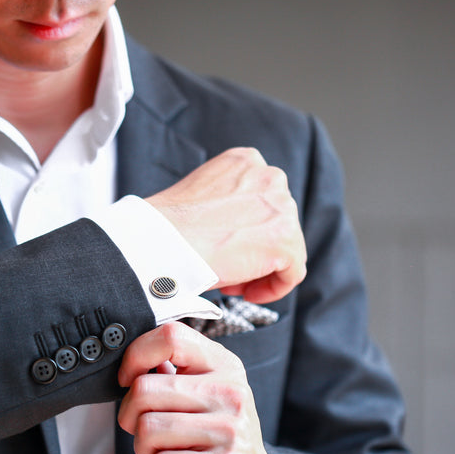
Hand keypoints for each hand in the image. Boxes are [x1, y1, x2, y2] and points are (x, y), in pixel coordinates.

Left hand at [117, 322, 282, 453]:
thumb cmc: (216, 438)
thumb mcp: (206, 393)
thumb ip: (175, 371)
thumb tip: (129, 361)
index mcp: (225, 366)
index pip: (171, 336)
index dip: (136, 356)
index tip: (128, 378)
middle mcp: (232, 392)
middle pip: (145, 389)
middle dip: (129, 415)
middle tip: (142, 428)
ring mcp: (230, 431)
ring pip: (147, 429)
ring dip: (143, 448)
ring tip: (163, 451)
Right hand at [146, 147, 305, 303]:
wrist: (161, 242)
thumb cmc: (170, 227)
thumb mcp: (204, 196)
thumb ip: (231, 203)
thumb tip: (244, 230)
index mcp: (247, 161)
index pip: (263, 202)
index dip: (246, 231)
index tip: (226, 249)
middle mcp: (270, 176)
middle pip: (278, 224)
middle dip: (255, 251)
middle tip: (227, 270)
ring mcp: (282, 207)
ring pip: (287, 249)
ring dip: (261, 270)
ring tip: (231, 281)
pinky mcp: (285, 240)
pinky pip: (293, 273)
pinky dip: (273, 288)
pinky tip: (245, 292)